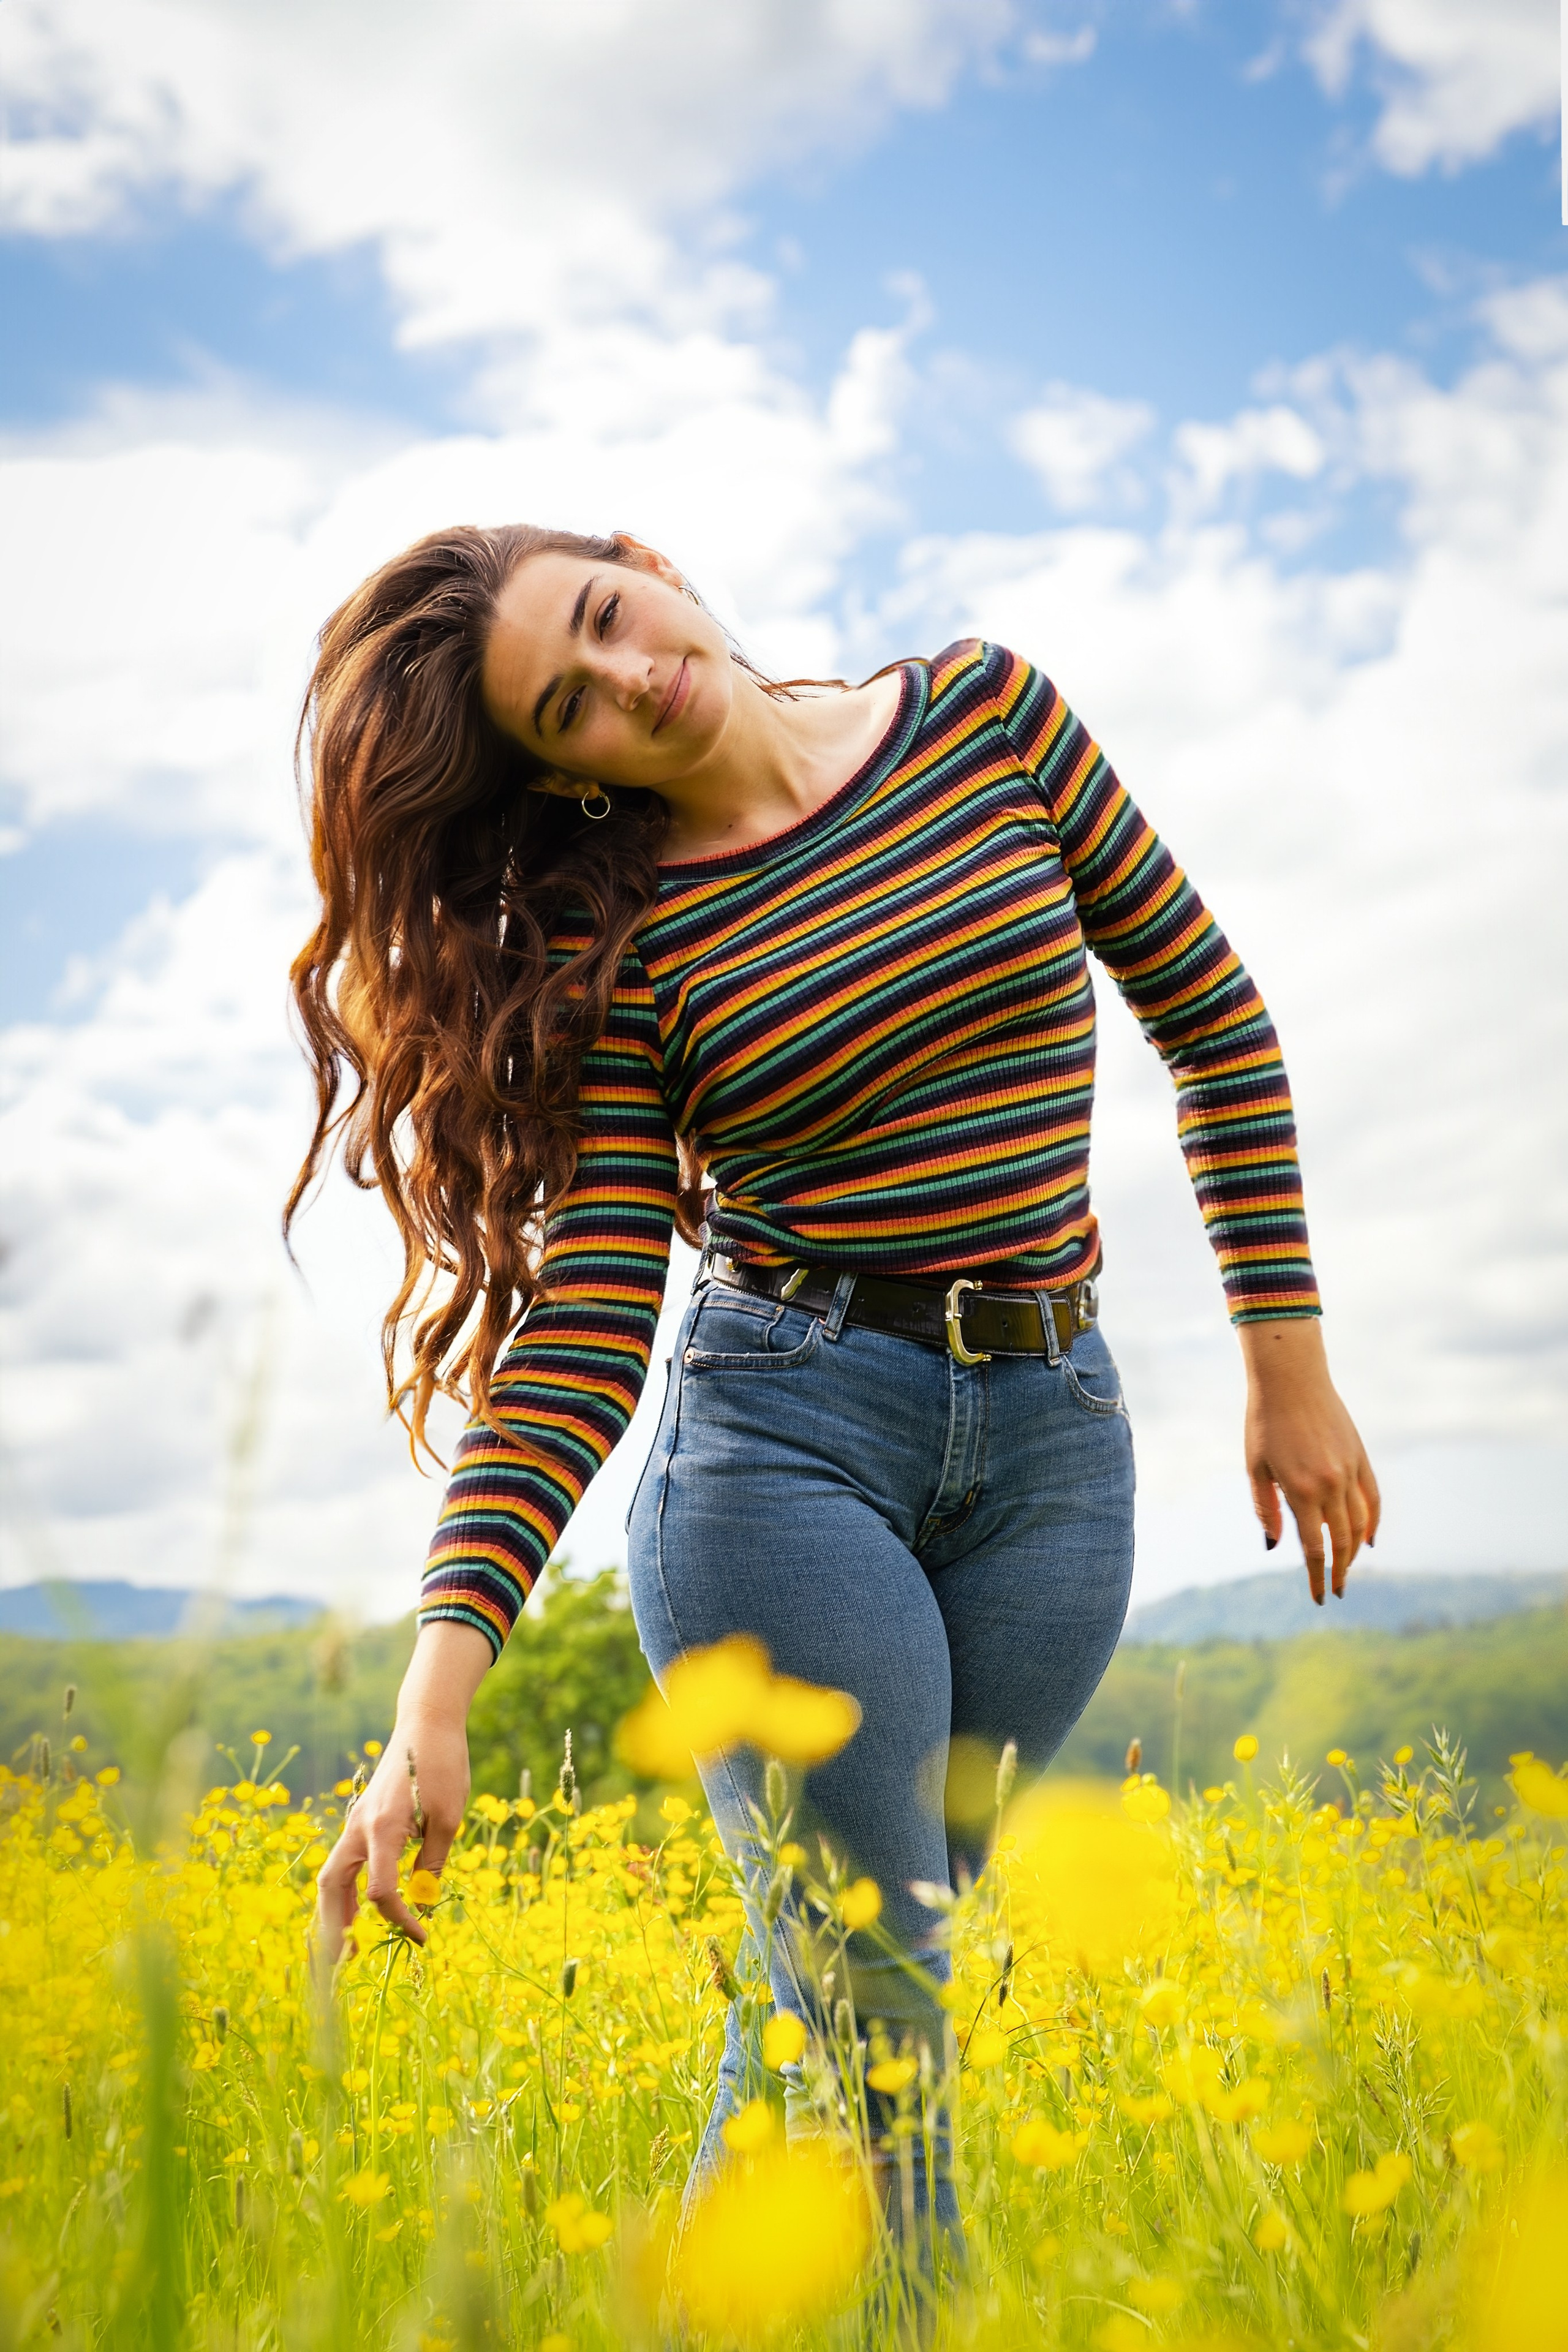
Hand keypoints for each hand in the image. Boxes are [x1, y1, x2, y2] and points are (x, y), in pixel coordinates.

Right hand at [315, 1620, 491, 1962]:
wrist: (426, 1722)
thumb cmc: (443, 1764)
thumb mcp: (449, 1816)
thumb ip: (432, 1863)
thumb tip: (421, 1905)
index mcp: (383, 1828)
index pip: (381, 1892)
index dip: (400, 1921)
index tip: (423, 1937)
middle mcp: (359, 1828)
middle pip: (332, 1890)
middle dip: (332, 1933)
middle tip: (338, 1972)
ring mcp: (355, 1824)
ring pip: (330, 1879)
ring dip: (333, 1917)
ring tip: (342, 1954)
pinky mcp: (361, 1822)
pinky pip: (342, 1866)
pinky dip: (344, 1894)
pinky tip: (354, 1916)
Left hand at [1239, 1320, 1379, 1603]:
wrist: (1290, 1378)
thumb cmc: (1264, 1422)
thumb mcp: (1256, 1468)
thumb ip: (1266, 1510)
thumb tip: (1275, 1546)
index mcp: (1300, 1491)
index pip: (1314, 1549)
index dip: (1317, 1577)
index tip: (1320, 1597)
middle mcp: (1330, 1485)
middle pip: (1342, 1541)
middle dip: (1340, 1571)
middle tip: (1337, 1590)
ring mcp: (1349, 1470)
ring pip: (1361, 1523)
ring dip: (1356, 1551)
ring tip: (1348, 1568)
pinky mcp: (1360, 1456)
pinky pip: (1373, 1498)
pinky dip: (1374, 1522)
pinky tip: (1369, 1539)